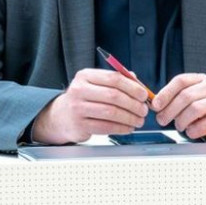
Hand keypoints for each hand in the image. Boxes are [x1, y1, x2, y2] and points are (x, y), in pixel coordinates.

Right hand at [30, 69, 148, 143]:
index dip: (133, 87)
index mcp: (85, 76)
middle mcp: (79, 90)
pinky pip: (106, 127)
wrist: (61, 116)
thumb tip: (139, 85)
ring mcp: (78, 108)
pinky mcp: (79, 125)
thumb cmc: (84, 99)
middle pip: (114, 96)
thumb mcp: (96, 84)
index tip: (144, 95)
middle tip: (144, 110)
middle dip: (134, 104)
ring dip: (130, 118)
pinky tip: (128, 128)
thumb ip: (116, 81)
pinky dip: (121, 128)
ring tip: (139, 120)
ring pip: (111, 112)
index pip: (114, 78)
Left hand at [153, 73, 205, 140]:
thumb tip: (155, 105)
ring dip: (181, 121)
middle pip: (186, 96)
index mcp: (200, 79)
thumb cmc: (203, 109)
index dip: (165, 93)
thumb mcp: (190, 98)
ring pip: (194, 109)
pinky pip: (204, 124)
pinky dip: (193, 131)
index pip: (180, 81)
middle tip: (162, 120)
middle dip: (170, 110)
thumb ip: (174, 98)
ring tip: (179, 126)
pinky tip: (190, 132)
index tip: (155, 105)